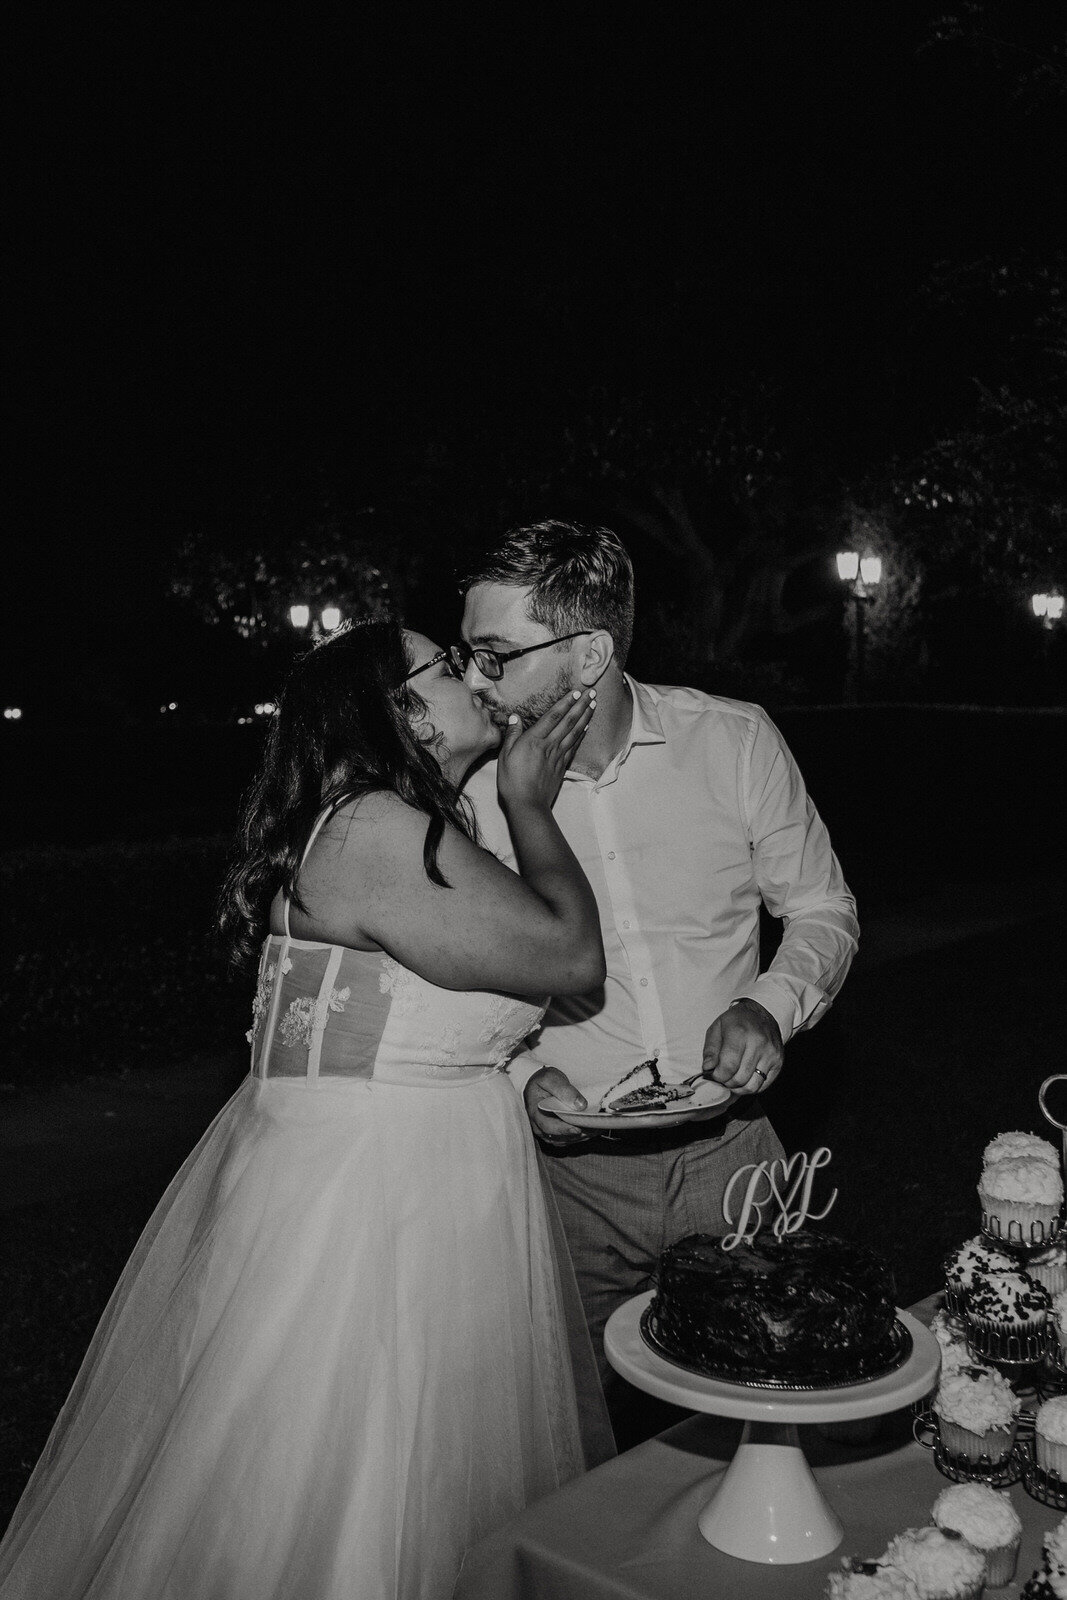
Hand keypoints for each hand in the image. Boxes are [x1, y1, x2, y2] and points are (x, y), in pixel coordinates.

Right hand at [496, 689, 595, 813]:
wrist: (528, 804)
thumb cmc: (512, 781)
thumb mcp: (505, 756)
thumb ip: (512, 735)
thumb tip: (515, 717)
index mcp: (533, 740)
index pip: (553, 716)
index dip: (565, 703)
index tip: (576, 691)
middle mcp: (549, 745)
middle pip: (568, 721)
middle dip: (581, 705)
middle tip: (592, 692)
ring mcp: (557, 755)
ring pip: (575, 732)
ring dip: (585, 717)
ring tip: (594, 705)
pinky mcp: (562, 766)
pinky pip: (574, 746)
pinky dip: (581, 735)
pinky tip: (586, 728)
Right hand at [524, 1065, 589, 1144]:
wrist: (540, 1084)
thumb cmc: (543, 1081)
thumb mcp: (550, 1079)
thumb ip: (564, 1090)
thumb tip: (580, 1105)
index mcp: (535, 1112)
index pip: (547, 1126)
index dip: (563, 1129)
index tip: (578, 1129)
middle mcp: (539, 1126)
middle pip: (560, 1136)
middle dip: (579, 1133)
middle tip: (595, 1127)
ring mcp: (548, 1132)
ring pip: (567, 1140)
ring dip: (583, 1136)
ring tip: (598, 1127)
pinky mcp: (557, 1133)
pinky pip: (570, 1139)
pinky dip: (583, 1135)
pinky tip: (594, 1128)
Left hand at [702, 999, 783, 1094]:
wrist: (762, 1012)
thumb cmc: (737, 1021)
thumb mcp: (717, 1028)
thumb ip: (710, 1050)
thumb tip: (708, 1069)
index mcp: (740, 1033)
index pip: (728, 1066)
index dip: (718, 1076)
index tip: (714, 1074)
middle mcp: (758, 1044)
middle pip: (739, 1078)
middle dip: (726, 1083)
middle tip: (722, 1077)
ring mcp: (771, 1054)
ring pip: (752, 1086)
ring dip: (738, 1088)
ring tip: (732, 1080)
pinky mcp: (778, 1062)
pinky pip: (763, 1085)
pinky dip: (751, 1087)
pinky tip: (744, 1078)